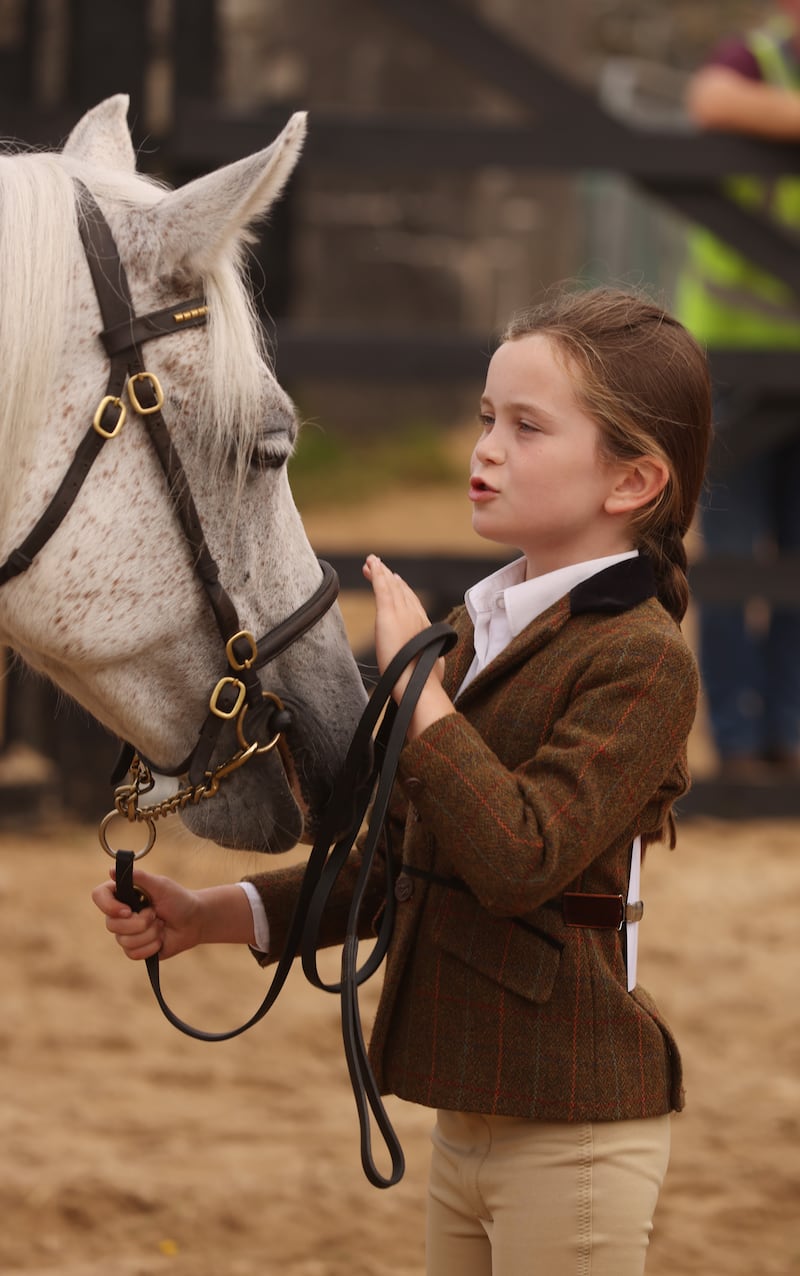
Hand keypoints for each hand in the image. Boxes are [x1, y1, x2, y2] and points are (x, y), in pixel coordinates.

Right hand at [91, 868, 203, 960]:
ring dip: (149, 934)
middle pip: (111, 924)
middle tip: (156, 914)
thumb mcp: (160, 885)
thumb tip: (111, 871)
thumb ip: (138, 877)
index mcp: (123, 894)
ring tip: (161, 925)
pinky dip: (151, 947)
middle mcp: (120, 914)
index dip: (109, 906)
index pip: (99, 896)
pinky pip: (133, 953)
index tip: (128, 910)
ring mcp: (126, 933)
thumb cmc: (179, 900)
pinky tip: (160, 939)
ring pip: (124, 941)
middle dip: (140, 922)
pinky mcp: (135, 949)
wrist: (195, 921)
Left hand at [362, 554, 440, 697]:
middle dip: (389, 578)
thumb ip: (423, 661)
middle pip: (401, 591)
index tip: (396, 581)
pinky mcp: (388, 615)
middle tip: (379, 566)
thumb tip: (420, 669)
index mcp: (425, 628)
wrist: (419, 684)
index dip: (404, 590)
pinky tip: (372, 565)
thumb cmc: (423, 684)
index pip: (413, 603)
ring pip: (391, 587)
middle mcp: (416, 616)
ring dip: (381, 572)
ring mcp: (403, 614)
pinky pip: (381, 589)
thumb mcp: (428, 668)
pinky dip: (377, 575)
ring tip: (372, 562)